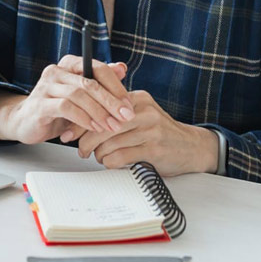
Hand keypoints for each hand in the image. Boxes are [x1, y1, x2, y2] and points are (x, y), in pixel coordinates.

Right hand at [0, 56, 133, 144]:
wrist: (25, 122)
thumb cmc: (56, 109)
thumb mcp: (81, 96)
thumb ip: (99, 82)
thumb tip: (121, 68)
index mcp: (69, 64)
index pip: (97, 68)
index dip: (116, 86)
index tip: (128, 104)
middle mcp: (56, 71)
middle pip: (89, 82)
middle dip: (111, 101)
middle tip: (125, 116)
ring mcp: (45, 86)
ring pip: (78, 94)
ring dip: (99, 112)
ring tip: (111, 126)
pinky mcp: (39, 104)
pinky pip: (65, 108)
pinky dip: (83, 118)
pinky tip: (93, 128)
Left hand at [76, 90, 217, 176]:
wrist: (192, 147)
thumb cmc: (159, 133)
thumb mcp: (140, 115)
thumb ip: (115, 114)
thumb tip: (79, 120)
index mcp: (136, 98)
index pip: (99, 106)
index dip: (80, 121)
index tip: (68, 132)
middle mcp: (143, 111)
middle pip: (102, 125)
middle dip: (85, 140)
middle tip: (81, 151)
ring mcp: (150, 129)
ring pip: (109, 142)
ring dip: (99, 154)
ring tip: (99, 157)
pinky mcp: (154, 149)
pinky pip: (120, 157)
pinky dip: (110, 162)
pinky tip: (112, 163)